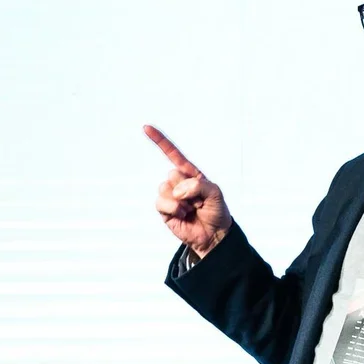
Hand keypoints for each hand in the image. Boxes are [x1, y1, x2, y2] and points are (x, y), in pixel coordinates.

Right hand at [144, 125, 232, 258]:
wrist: (214, 235)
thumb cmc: (216, 211)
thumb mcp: (215, 193)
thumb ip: (199, 185)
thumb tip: (177, 191)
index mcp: (191, 174)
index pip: (173, 154)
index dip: (160, 141)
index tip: (146, 128)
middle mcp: (178, 183)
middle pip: (173, 174)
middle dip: (188, 188)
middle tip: (199, 201)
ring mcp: (170, 195)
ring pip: (165, 187)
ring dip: (182, 200)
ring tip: (192, 209)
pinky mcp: (164, 209)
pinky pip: (161, 202)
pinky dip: (174, 208)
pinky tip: (183, 214)